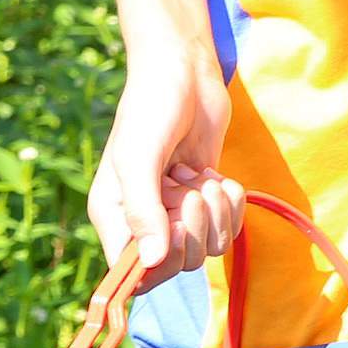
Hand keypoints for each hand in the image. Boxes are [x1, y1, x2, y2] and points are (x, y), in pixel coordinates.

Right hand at [88, 43, 245, 286]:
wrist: (184, 71)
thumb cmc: (150, 108)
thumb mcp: (138, 157)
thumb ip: (144, 210)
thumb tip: (154, 262)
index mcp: (115, 218)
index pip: (135, 276)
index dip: (161, 264)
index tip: (176, 230)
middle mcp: (146, 222)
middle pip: (180, 265)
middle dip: (195, 226)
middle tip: (188, 187)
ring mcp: (179, 212)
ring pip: (210, 247)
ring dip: (215, 210)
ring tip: (200, 175)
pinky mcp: (208, 199)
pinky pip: (230, 227)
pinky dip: (232, 202)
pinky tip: (217, 175)